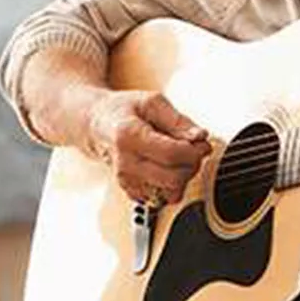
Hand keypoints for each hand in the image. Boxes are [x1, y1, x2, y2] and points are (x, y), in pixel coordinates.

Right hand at [86, 89, 210, 204]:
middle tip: (193, 149)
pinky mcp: (132, 193)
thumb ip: (178, 120)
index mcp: (128, 136)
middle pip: (174, 178)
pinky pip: (164, 198)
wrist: (99, 125)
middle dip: (192, 164)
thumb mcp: (152, 102)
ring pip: (171, 193)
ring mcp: (127, 181)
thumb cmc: (125, 111)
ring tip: (179, 158)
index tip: (200, 142)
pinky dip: (172, 185)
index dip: (194, 150)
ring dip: (184, 177)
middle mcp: (125, 164)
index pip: (171, 154)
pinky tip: (168, 168)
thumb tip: (199, 136)